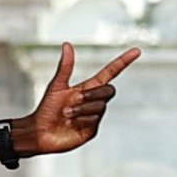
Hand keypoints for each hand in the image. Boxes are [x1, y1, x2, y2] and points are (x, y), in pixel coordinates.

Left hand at [14, 45, 141, 154]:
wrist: (40, 132)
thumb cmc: (46, 109)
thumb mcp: (56, 86)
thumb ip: (65, 67)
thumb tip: (67, 44)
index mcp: (87, 88)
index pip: (110, 73)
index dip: (123, 62)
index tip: (136, 51)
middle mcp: (94, 101)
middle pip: (109, 91)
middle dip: (92, 94)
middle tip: (73, 99)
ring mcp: (95, 116)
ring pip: (100, 107)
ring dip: (81, 109)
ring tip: (66, 114)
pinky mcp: (92, 130)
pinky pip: (94, 120)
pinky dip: (81, 119)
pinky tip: (70, 123)